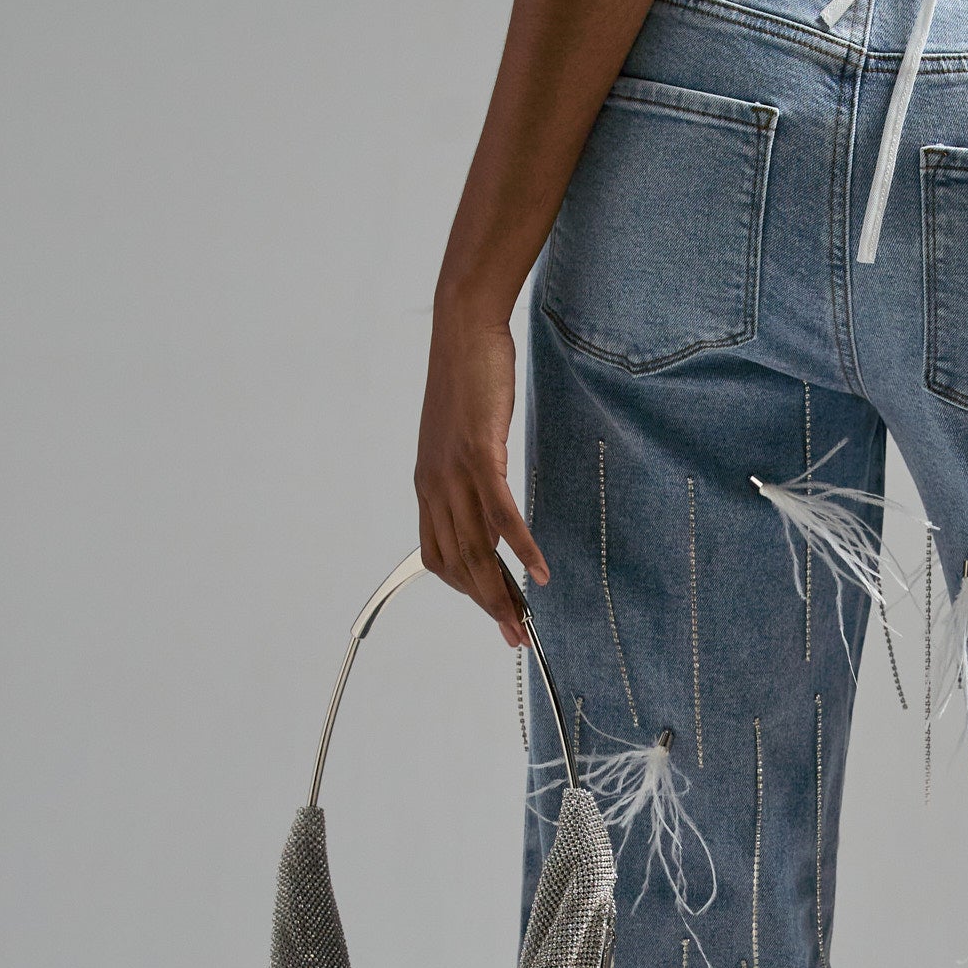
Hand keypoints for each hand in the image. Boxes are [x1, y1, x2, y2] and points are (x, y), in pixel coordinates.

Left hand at [413, 295, 547, 644]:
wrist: (462, 332)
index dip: (466, 590)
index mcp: (429, 486)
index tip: (496, 611)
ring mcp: (454, 472)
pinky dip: (520, 546)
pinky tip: (538, 571)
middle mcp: (435, 486)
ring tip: (523, 620)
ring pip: (477, 548)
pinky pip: (500, 513)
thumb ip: (469, 481)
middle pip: (459, 563)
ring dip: (501, 590)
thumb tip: (490, 517)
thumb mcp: (462, 439)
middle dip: (487, 605)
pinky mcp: (479, 453)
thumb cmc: (468, 380)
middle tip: (515, 635)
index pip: (439, 557)